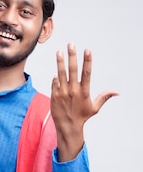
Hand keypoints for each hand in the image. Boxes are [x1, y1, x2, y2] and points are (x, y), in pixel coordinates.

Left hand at [50, 44, 118, 160]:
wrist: (67, 127)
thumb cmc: (82, 116)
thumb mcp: (94, 107)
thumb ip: (104, 97)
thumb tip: (117, 92)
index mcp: (84, 92)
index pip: (86, 73)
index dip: (87, 61)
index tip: (87, 50)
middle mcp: (73, 91)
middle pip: (72, 70)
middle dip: (72, 56)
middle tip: (71, 44)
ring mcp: (62, 92)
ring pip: (61, 73)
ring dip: (60, 62)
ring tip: (59, 52)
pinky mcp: (54, 95)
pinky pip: (54, 82)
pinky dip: (56, 77)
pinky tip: (57, 71)